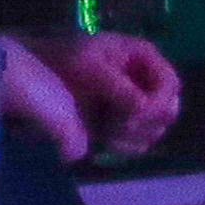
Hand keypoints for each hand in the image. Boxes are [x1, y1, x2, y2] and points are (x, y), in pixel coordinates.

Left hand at [27, 28, 182, 156]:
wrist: (34, 71)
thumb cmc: (63, 60)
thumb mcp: (91, 67)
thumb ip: (120, 87)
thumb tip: (144, 110)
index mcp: (144, 59)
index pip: (170, 85)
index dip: (158, 104)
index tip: (133, 118)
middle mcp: (146, 81)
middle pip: (168, 110)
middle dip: (146, 124)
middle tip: (119, 128)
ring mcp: (136, 103)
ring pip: (155, 129)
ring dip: (135, 138)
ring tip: (109, 137)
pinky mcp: (122, 122)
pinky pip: (138, 141)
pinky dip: (126, 146)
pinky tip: (107, 143)